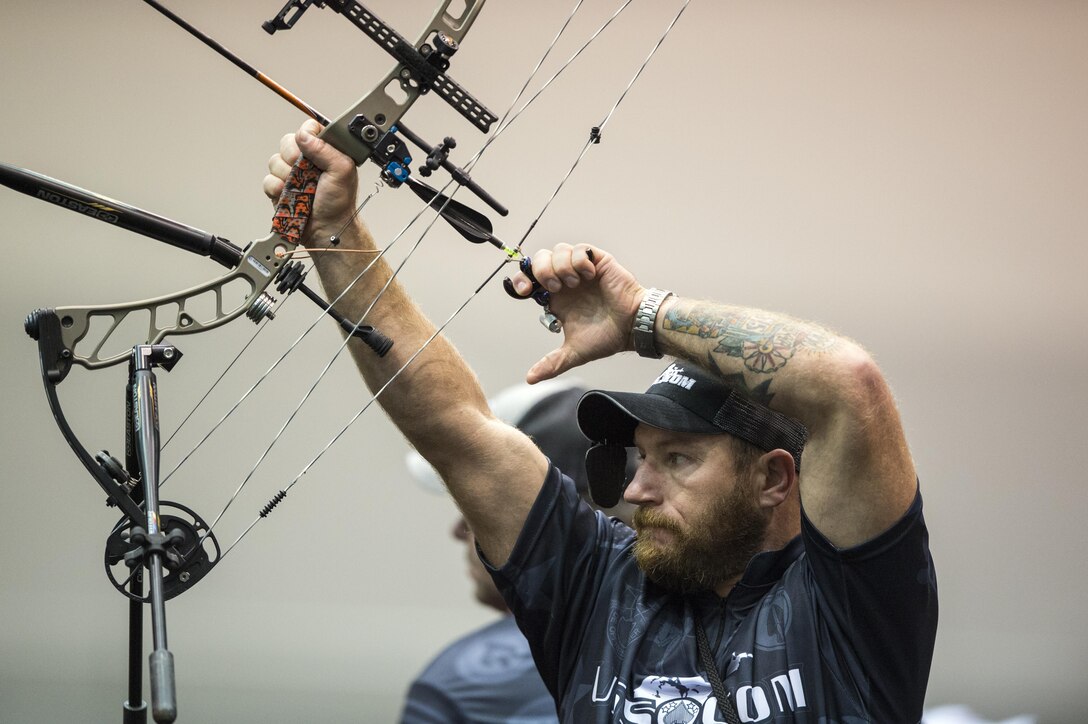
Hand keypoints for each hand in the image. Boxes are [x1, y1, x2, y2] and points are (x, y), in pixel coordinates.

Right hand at [263, 120, 360, 247]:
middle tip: (306, 172)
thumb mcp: (342, 171)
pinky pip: (268, 180)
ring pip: (274, 161)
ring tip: (301, 187)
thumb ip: (326, 149)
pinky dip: (277, 188)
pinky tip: (289, 195)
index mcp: (324, 150)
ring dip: (286, 176)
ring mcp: (291, 172)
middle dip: (293, 157)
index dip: (307, 137)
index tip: (312, 151)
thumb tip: (305, 134)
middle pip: (286, 142)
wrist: (326, 229)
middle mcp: (306, 159)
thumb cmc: (339, 203)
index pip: (308, 128)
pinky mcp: (279, 187)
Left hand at [510, 243, 643, 382]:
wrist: (633, 327)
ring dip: (560, 266)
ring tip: (573, 284)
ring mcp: (581, 270)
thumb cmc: (607, 337)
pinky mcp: (598, 261)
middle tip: (552, 288)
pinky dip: (580, 260)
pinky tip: (589, 276)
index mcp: (556, 298)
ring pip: (558, 250)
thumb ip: (552, 363)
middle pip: (539, 259)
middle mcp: (566, 281)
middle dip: (540, 270)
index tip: (523, 291)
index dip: (520, 280)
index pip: (529, 279)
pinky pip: (580, 248)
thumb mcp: (574, 352)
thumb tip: (530, 378)